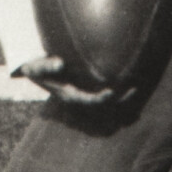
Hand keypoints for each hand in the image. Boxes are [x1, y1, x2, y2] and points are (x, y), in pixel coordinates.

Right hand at [12, 56, 135, 106]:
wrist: (35, 72)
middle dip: (119, 101)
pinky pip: (110, 101)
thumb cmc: (36, 68)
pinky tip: (137, 91)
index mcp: (70, 95)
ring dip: (124, 102)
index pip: (88, 101)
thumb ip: (45, 66)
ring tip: (138, 89)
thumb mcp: (34, 67)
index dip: (101, 99)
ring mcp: (86, 97)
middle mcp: (81, 100)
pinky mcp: (90, 91)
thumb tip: (59, 63)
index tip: (112, 92)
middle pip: (104, 108)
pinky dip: (123, 100)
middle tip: (134, 89)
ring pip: (109, 107)